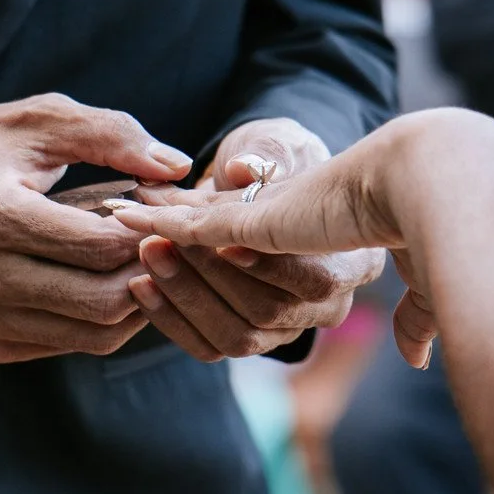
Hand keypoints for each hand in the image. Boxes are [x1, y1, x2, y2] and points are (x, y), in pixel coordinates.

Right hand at [0, 94, 193, 363]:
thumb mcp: (37, 119)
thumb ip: (110, 134)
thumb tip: (174, 166)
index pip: (98, 246)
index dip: (147, 231)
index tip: (164, 211)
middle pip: (101, 300)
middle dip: (150, 274)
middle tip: (166, 243)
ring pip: (93, 334)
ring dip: (134, 302)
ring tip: (145, 262)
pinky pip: (70, 345)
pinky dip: (101, 320)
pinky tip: (107, 282)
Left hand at [119, 117, 385, 361]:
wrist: (255, 188)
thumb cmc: (276, 162)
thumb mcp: (275, 146)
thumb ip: (266, 155)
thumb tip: (241, 168)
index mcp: (353, 259)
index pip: (314, 279)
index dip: (266, 265)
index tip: (219, 239)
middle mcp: (329, 306)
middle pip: (271, 312)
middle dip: (211, 276)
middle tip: (163, 240)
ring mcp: (288, 329)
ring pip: (238, 337)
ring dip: (185, 296)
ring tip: (149, 254)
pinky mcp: (247, 338)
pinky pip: (207, 347)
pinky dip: (169, 317)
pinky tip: (140, 284)